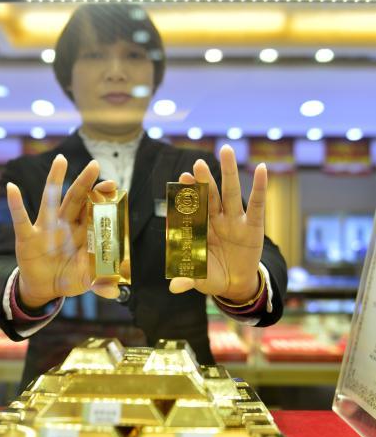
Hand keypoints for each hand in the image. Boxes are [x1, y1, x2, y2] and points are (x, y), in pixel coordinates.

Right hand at [6, 154, 119, 307]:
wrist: (45, 288)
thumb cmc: (69, 277)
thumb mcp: (85, 281)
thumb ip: (99, 283)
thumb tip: (114, 292)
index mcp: (83, 232)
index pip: (93, 210)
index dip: (101, 197)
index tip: (112, 185)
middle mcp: (65, 225)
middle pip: (76, 199)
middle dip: (85, 182)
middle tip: (95, 165)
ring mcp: (46, 228)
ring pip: (51, 200)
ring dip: (55, 180)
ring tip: (61, 160)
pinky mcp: (28, 238)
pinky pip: (21, 220)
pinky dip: (15, 205)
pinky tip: (11, 187)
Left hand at [169, 145, 266, 302]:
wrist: (234, 284)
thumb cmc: (212, 276)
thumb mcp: (199, 278)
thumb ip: (187, 279)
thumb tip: (174, 287)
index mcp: (199, 229)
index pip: (191, 209)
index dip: (187, 195)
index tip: (181, 178)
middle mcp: (215, 220)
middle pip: (208, 196)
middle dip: (203, 180)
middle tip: (197, 163)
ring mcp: (234, 221)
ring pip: (230, 193)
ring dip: (229, 172)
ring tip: (226, 150)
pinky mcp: (253, 227)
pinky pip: (257, 205)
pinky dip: (260, 187)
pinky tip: (262, 169)